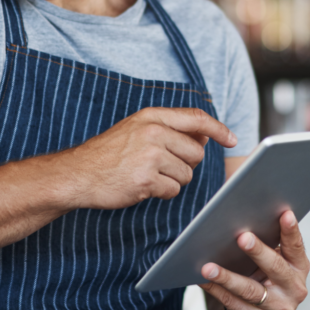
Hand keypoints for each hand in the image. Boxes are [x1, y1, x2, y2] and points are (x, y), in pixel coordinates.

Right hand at [62, 107, 237, 208]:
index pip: (196, 118)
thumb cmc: (108, 153)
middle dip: (185, 163)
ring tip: (148, 175)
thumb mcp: (136, 128)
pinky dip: (162, 193)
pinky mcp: (146, 179)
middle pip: (196, 152)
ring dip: (173, 180)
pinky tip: (142, 187)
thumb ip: (169, 129)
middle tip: (162, 166)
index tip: (231, 139)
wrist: (78, 174)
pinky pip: (173, 190)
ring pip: (186, 174)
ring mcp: (150, 155)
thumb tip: (205, 136)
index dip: (218, 129)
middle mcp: (153, 132)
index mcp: (152, 116)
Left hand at [201, 210, 309, 309]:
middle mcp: (293, 288)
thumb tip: (243, 212)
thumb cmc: (269, 273)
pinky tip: (202, 280)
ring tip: (208, 267)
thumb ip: (269, 239)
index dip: (291, 230)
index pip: (296, 246)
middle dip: (257, 252)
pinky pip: (232, 303)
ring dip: (227, 277)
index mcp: (299, 267)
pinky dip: (216, 290)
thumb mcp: (278, 258)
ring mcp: (276, 307)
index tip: (285, 214)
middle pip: (275, 267)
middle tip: (242, 237)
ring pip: (249, 290)